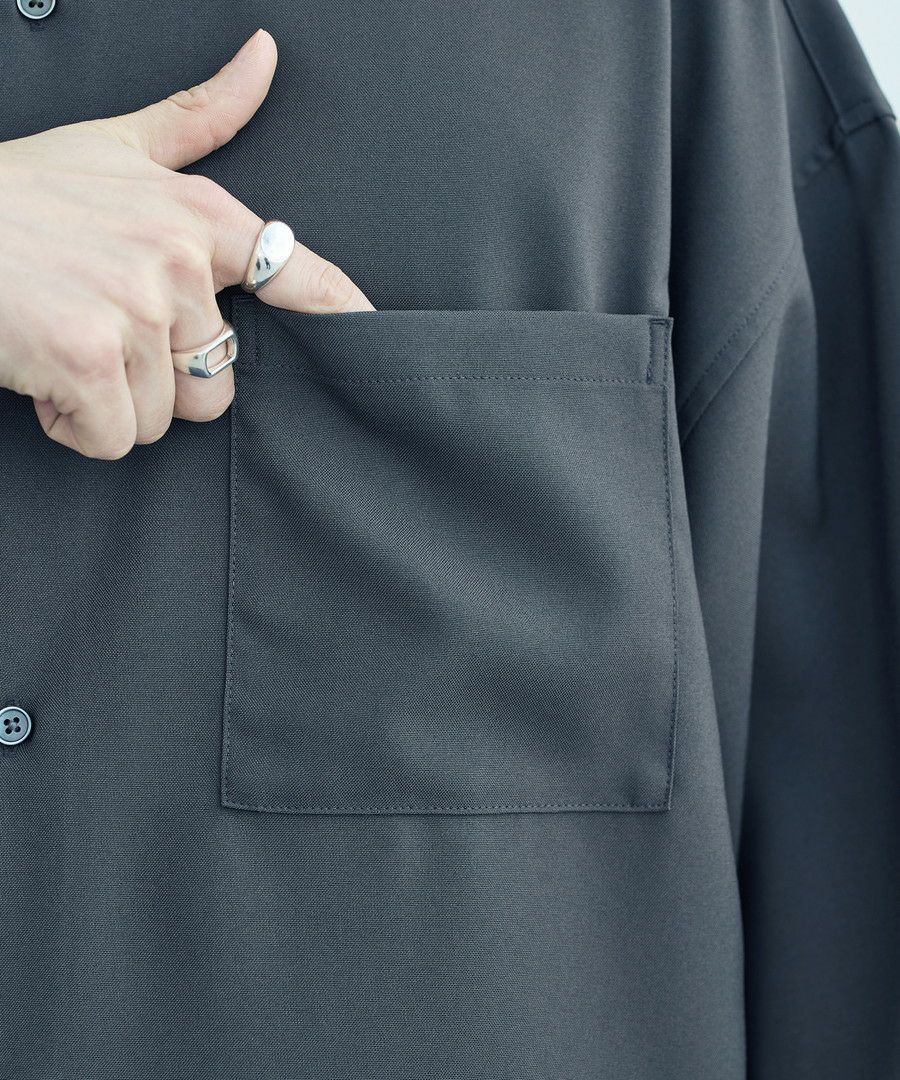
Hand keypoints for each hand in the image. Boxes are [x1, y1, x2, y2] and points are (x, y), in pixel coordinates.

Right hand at [0, 28, 373, 459]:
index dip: (341, 314)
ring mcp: (136, 311)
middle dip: (160, 378)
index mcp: (197, 216)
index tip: (374, 339)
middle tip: (101, 330)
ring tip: (65, 342)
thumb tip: (265, 58)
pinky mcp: (91, 360)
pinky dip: (74, 424)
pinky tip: (46, 374)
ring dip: (110, 402)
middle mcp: (177, 263)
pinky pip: (114, 438)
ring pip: (161, 418)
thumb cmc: (18, 196)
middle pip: (216, 384)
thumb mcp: (113, 146)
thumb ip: (200, 118)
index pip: (298, 275)